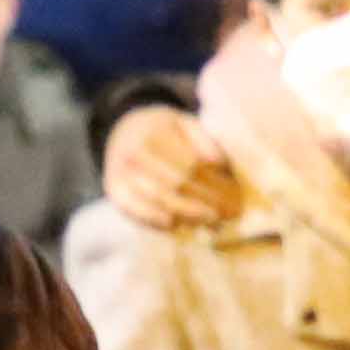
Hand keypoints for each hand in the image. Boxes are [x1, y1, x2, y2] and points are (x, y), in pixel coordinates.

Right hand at [105, 111, 244, 236]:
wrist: (123, 131)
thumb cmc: (163, 130)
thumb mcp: (184, 123)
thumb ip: (204, 139)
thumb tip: (218, 163)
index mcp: (156, 133)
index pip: (192, 164)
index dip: (216, 184)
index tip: (236, 198)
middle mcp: (135, 152)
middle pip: (178, 184)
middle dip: (207, 203)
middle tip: (230, 216)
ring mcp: (121, 172)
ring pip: (161, 200)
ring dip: (190, 215)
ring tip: (213, 224)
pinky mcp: (113, 191)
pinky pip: (137, 212)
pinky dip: (159, 222)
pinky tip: (180, 227)